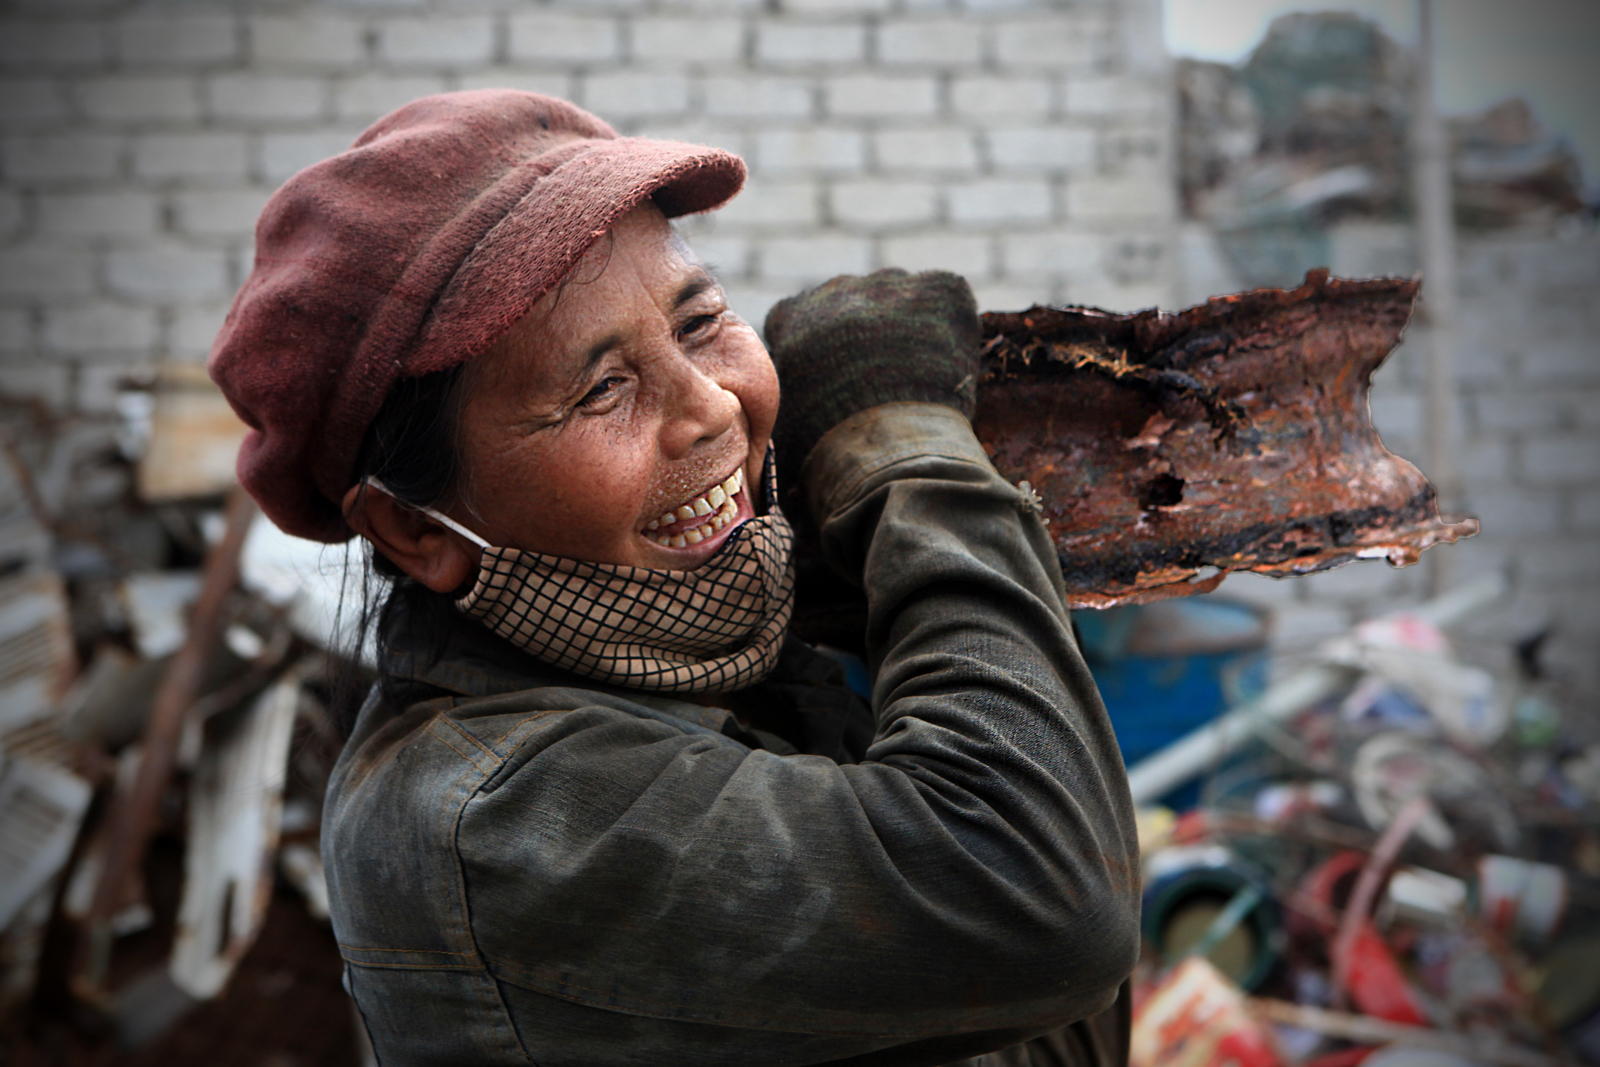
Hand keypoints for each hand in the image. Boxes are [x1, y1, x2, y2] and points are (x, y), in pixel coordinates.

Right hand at [763, 269, 979, 488]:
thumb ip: (778, 396)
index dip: (815, 346)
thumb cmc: (829, 448)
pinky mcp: (942, 288)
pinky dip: (949, 320)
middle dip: (861, 333)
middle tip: (878, 378)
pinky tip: (948, 358)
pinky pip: (946, 293)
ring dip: (904, 323)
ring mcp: (893, 284)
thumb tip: (768, 410)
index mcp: (792, 316)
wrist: (892, 450)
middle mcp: (838, 288)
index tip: (830, 374)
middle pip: (850, 302)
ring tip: (917, 371)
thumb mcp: (781, 422)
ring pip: (898, 295)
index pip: (796, 317)